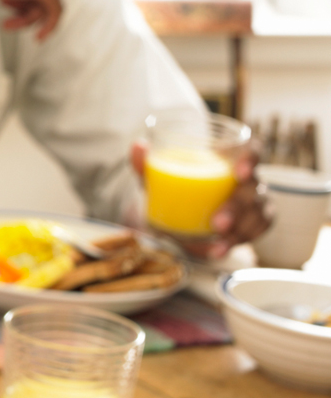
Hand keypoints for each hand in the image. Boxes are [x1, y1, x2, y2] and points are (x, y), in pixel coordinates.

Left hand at [130, 140, 272, 258]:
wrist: (174, 216)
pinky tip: (218, 250)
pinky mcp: (252, 223)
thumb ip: (147, 164)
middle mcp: (246, 179)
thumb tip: (138, 146)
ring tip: (217, 243)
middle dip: (238, 207)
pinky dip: (237, 242)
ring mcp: (252, 201)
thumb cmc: (172, 187)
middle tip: (217, 223)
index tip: (240, 173)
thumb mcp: (156, 177)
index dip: (252, 158)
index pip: (252, 149)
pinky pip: (256, 231)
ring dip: (241, 230)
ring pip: (259, 213)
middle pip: (253, 188)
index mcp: (228, 158)